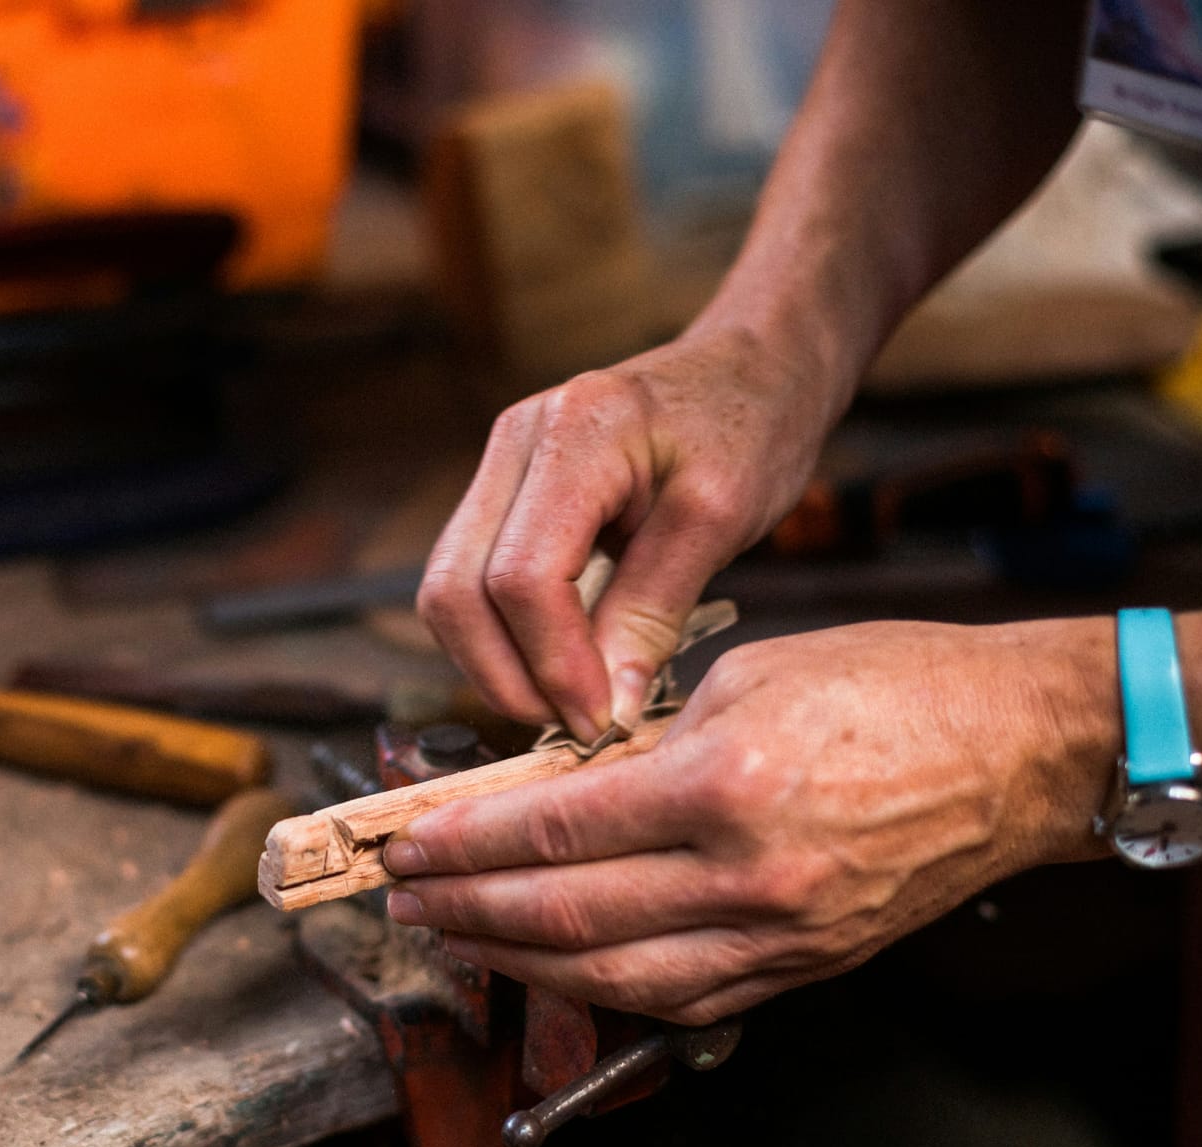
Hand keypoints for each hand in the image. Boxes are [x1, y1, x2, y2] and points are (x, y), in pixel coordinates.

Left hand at [381, 619, 1114, 1023]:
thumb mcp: (751, 674)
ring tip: (458, 938)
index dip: (466, 842)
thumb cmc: (899, 685)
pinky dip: (604, 990)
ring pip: (615, 977)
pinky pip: (683, 1000)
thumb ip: (646, 741)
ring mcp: (781, 936)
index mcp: (726, 783)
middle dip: (470, 908)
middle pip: (568, 914)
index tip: (408, 840)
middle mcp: (748, 876)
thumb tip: (556, 785)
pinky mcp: (806, 968)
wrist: (1025, 748)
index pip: (556, 827)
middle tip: (405, 898)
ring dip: (520, 962)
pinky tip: (555, 969)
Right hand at [417, 325, 837, 741]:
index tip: (600, 719)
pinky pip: (474, 581)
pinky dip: (504, 636)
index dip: (552, 663)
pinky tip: (560, 666)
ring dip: (495, 662)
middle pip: (456, 589)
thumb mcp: (722, 518)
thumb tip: (603, 706)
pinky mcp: (505, 492)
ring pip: (449, 592)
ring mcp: (500, 463)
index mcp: (576, 434)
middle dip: (505, 675)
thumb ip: (654, 611)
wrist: (752, 366)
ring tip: (567, 702)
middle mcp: (515, 440)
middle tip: (573, 726)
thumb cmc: (752, 424)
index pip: (522, 576)